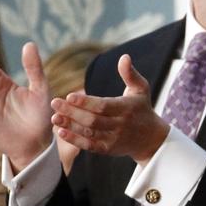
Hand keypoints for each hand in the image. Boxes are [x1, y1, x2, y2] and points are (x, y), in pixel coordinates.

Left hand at [50, 54, 168, 163]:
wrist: (151, 138)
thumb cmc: (142, 108)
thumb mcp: (141, 89)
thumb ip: (130, 73)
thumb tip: (124, 56)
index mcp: (126, 108)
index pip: (103, 106)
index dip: (86, 102)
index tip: (69, 96)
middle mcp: (120, 125)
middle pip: (92, 119)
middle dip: (72, 112)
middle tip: (54, 103)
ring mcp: (114, 139)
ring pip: (89, 132)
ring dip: (70, 126)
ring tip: (54, 117)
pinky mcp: (108, 149)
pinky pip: (89, 145)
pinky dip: (75, 140)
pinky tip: (61, 132)